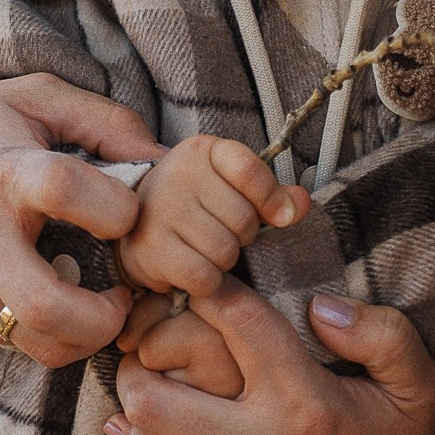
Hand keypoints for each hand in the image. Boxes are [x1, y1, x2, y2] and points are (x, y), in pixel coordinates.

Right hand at [0, 76, 164, 366]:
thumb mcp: (29, 98)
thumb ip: (105, 121)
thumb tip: (166, 160)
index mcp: (2, 170)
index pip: (64, 190)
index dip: (114, 205)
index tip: (126, 210)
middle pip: (45, 305)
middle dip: (105, 317)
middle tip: (123, 294)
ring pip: (36, 346)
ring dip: (85, 338)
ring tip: (99, 306)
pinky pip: (16, 346)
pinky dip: (50, 336)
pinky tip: (62, 305)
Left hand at [107, 281, 434, 434]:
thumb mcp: (417, 389)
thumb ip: (383, 333)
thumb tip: (319, 307)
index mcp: (306, 403)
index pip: (235, 322)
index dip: (207, 290)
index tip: (200, 284)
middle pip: (152, 393)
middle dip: (140, 358)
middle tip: (148, 342)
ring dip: (136, 404)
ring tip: (146, 382)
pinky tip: (164, 432)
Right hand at [116, 135, 299, 301]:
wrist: (132, 225)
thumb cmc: (193, 205)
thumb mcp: (232, 187)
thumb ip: (271, 194)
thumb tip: (301, 204)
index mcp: (203, 151)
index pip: (250, 171)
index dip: (272, 199)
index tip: (281, 217)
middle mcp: (177, 173)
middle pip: (243, 220)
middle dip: (241, 237)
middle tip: (220, 234)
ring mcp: (160, 210)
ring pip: (225, 252)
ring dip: (223, 262)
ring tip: (203, 251)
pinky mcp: (150, 248)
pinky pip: (203, 277)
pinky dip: (206, 282)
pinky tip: (191, 269)